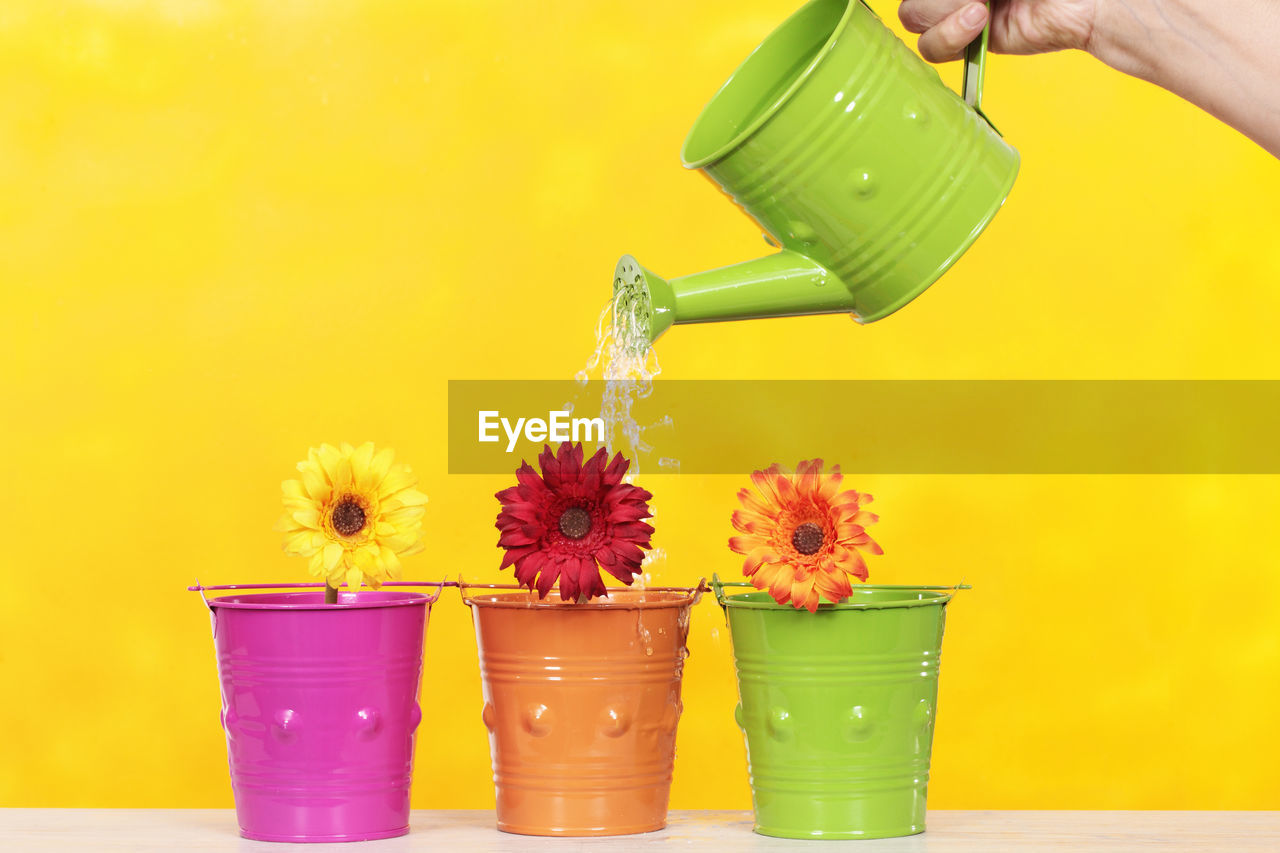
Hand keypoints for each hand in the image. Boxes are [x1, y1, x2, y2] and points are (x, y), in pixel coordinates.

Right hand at [898, 0, 1099, 61]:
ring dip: (941, 17)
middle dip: (938, 0)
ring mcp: (959, 13)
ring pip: (914, 21)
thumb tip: (961, 3)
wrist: (1085, 1)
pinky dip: (949, 38)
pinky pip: (935, 50)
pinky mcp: (971, 43)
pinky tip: (979, 23)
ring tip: (980, 10)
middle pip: (910, 3)